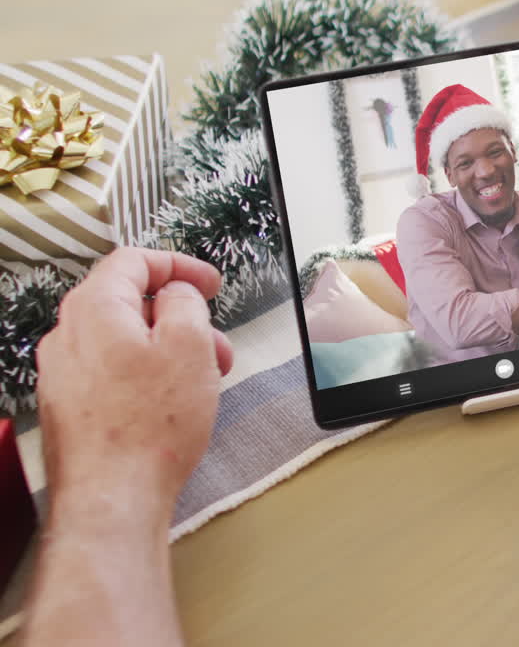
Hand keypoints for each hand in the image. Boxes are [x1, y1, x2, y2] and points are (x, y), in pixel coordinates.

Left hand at [36, 248, 232, 511]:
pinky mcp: (68, 406)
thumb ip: (185, 301)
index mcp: (94, 308)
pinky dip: (145, 375)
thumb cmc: (149, 427)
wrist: (112, 495)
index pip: (133, 261)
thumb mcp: (190, 344)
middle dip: (180, 317)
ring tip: (202, 381)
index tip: (208, 282)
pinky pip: (111, 372)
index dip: (179, 265)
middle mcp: (67, 336)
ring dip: (167, 350)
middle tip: (216, 342)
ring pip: (122, 341)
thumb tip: (177, 294)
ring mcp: (62, 373)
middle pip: (128, 303)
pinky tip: (172, 404)